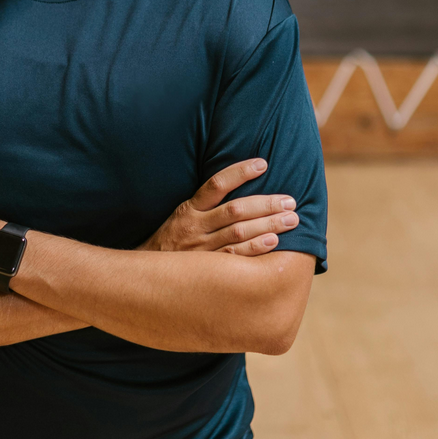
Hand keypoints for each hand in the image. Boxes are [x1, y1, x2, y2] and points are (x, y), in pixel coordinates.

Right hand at [137, 159, 297, 255]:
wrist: (146, 274)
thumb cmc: (171, 242)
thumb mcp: (181, 217)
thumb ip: (206, 206)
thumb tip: (238, 186)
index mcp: (189, 209)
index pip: (216, 184)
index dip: (239, 172)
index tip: (263, 163)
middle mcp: (195, 226)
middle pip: (235, 210)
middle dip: (266, 204)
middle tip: (290, 201)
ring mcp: (200, 248)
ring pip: (238, 233)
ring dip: (267, 225)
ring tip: (291, 220)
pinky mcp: (206, 268)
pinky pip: (234, 257)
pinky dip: (254, 248)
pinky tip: (273, 242)